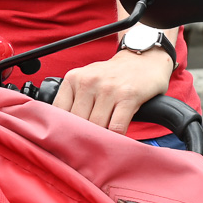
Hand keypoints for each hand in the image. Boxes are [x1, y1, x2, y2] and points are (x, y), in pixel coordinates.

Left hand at [52, 47, 173, 132]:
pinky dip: (115, 137)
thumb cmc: (112, 76)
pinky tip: (116, 137)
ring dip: (100, 137)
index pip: (58, 111)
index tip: (67, 138)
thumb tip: (63, 130)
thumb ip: (73, 100)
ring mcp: (109, 89)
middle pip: (77, 121)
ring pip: (96, 126)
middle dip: (82, 135)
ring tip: (102, 140)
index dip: (62, 128)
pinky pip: (116, 127)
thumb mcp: (86, 79)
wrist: (143, 59)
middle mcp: (89, 81)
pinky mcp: (128, 96)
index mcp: (74, 78)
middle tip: (87, 143)